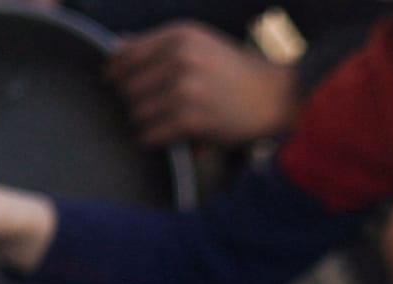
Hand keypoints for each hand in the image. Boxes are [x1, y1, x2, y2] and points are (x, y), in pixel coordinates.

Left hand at [107, 22, 298, 146]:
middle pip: (129, 85)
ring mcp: (185, 89)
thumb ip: (159, 45)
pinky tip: (160, 138)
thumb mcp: (200, 45)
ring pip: (138, 111)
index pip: (127, 54)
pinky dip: (152, 139)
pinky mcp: (192, 118)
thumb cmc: (237, 72)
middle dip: (134, 100)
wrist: (277, 96)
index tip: (114, 84)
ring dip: (144, 122)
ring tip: (158, 124)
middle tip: (148, 109)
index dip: (115, 72)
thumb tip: (117, 46)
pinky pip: (152, 132)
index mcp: (180, 35)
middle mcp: (180, 58)